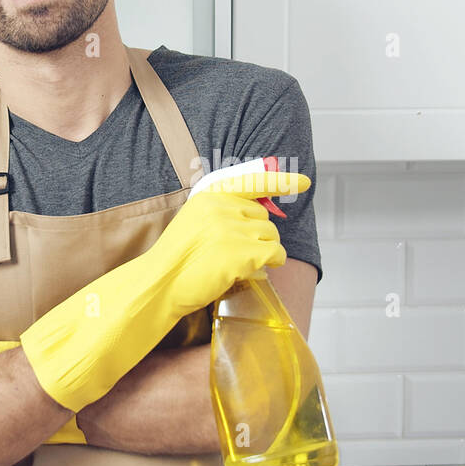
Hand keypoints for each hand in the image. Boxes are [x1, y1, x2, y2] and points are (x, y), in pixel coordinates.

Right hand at [146, 171, 310, 315]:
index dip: (281, 181)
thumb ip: (223, 214)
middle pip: (264, 216)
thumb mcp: (194, 222)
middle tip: (239, 253)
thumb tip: (260, 221)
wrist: (159, 284)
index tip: (305, 182)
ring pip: (272, 235)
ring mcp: (233, 229)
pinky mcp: (242, 252)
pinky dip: (273, 262)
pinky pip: (275, 253)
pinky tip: (258, 270)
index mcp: (210, 196)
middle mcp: (223, 207)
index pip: (251, 182)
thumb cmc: (176, 260)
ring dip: (266, 251)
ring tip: (242, 264)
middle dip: (259, 235)